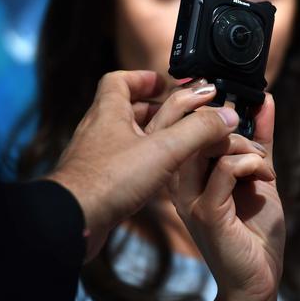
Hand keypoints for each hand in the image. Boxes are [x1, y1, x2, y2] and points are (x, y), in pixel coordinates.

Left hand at [44, 71, 238, 259]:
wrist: (72, 222)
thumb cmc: (107, 180)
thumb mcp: (163, 150)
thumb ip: (198, 131)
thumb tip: (227, 115)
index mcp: (109, 112)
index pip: (119, 81)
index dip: (142, 78)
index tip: (163, 83)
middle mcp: (99, 131)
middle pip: (125, 109)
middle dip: (155, 110)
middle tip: (180, 116)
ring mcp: (95, 158)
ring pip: (125, 139)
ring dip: (149, 138)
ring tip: (175, 145)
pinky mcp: (97, 183)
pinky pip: (121, 164)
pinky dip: (141, 164)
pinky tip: (158, 177)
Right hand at [170, 94, 284, 300]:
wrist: (258, 279)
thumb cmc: (255, 231)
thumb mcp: (259, 174)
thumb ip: (259, 139)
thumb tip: (264, 100)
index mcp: (188, 174)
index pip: (188, 126)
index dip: (211, 109)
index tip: (242, 106)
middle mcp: (181, 185)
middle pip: (196, 131)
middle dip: (232, 126)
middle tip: (259, 148)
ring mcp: (191, 198)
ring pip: (210, 145)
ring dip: (246, 146)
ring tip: (264, 165)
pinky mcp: (207, 212)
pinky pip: (227, 169)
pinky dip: (252, 163)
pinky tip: (266, 177)